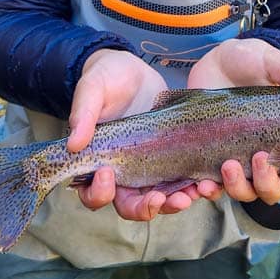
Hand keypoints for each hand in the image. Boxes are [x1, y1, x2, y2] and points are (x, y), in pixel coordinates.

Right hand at [68, 49, 220, 219]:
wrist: (133, 71)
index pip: (94, 193)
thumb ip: (83, 114)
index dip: (100, 193)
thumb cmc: (106, 79)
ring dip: (174, 202)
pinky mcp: (173, 159)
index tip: (108, 173)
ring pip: (159, 199)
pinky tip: (205, 183)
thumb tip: (73, 145)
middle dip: (146, 207)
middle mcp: (124, 173)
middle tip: (160, 199)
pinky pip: (182, 181)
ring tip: (189, 195)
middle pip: (130, 205)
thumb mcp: (92, 90)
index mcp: (97, 162)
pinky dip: (193, 187)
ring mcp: (150, 168)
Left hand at [187, 38, 279, 203]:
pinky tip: (204, 183)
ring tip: (229, 164)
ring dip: (239, 187)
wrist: (215, 60)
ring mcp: (237, 159)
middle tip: (260, 158)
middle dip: (267, 183)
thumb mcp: (269, 61)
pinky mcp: (211, 159)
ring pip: (244, 192)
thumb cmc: (250, 62)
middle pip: (272, 190)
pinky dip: (210, 190)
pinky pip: (213, 186)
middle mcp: (264, 156)